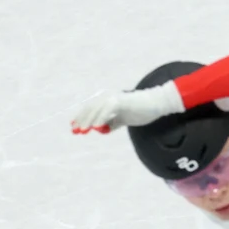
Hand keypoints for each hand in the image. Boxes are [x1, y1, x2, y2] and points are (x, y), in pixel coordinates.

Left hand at [70, 82, 184, 134]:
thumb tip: (101, 130)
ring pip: (96, 109)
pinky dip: (101, 118)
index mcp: (107, 101)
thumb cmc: (140, 111)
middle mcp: (107, 97)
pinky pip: (107, 110)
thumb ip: (112, 123)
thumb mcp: (123, 119)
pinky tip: (96, 128)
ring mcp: (113, 98)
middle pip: (90, 109)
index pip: (90, 109)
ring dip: (88, 120)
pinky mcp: (120, 101)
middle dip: (82, 120)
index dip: (81, 118)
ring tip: (83, 131)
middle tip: (76, 132)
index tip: (74, 128)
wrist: (155, 104)